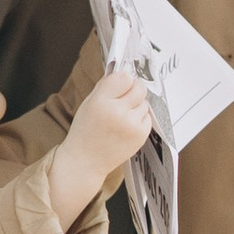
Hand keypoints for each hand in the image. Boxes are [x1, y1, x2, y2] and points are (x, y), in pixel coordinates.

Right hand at [52, 65, 151, 220]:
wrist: (86, 160)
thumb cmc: (86, 130)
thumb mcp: (88, 103)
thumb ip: (106, 87)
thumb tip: (123, 73)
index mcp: (101, 101)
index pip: (124, 77)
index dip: (123, 80)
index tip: (119, 85)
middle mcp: (118, 112)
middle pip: (139, 87)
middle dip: (134, 89)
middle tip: (125, 98)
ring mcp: (131, 125)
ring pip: (144, 102)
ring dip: (136, 105)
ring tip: (122, 116)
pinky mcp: (140, 136)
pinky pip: (147, 117)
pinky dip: (140, 119)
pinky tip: (127, 125)